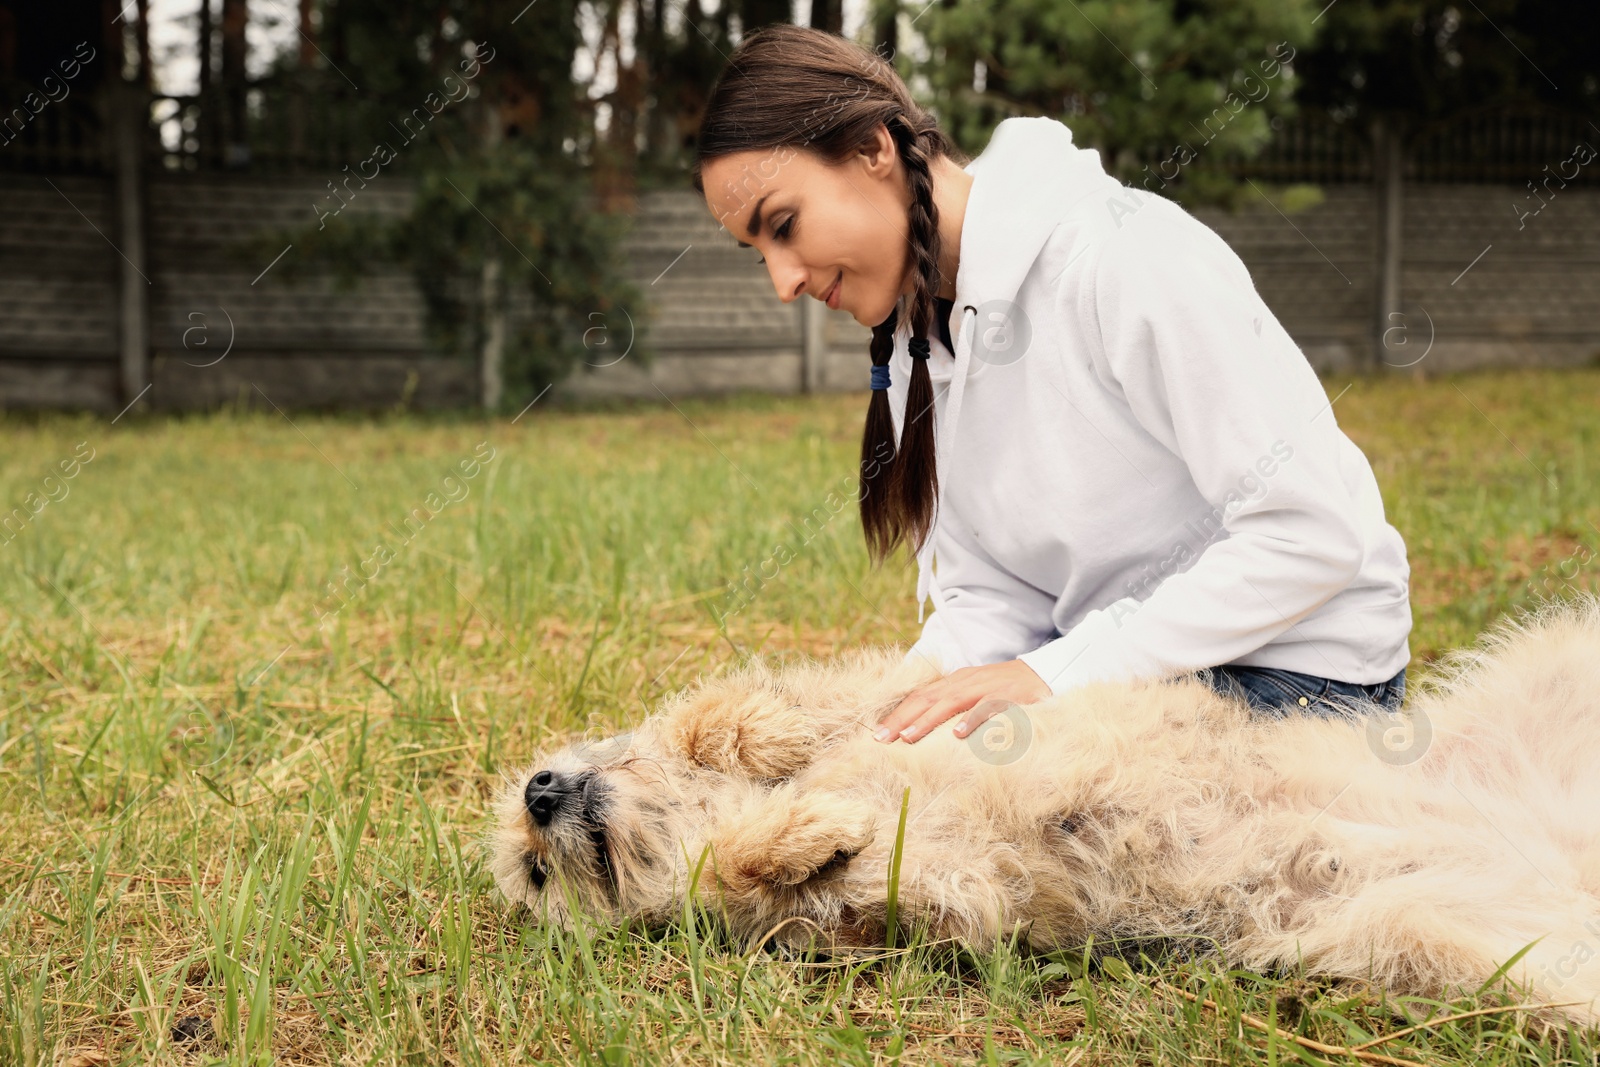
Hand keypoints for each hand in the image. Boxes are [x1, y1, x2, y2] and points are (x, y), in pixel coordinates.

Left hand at [875, 659, 1050, 743]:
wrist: (1044, 674)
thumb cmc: (1005, 691)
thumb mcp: (973, 694)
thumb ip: (952, 707)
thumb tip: (921, 730)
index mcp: (954, 682)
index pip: (919, 697)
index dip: (897, 714)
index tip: (876, 734)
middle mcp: (965, 682)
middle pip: (926, 698)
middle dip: (902, 718)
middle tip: (880, 739)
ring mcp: (985, 687)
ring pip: (950, 702)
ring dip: (926, 721)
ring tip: (907, 738)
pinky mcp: (1007, 696)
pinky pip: (986, 708)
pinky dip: (970, 720)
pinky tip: (957, 734)